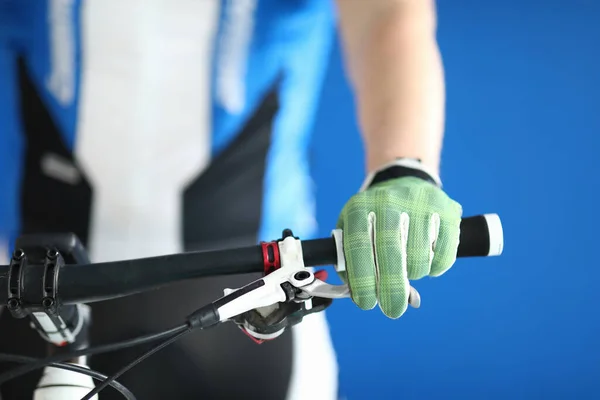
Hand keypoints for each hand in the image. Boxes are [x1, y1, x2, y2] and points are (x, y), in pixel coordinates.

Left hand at [336, 174, 462, 318]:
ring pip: (418, 256)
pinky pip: (444, 253)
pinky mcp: (446, 210)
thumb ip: (352, 267)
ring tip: (408, 271)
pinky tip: (427, 264)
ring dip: (414, 275)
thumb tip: (370, 298)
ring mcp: (419, 203)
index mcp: (359, 208)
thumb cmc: (372, 222)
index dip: (362, 280)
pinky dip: (436, 268)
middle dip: (391, 289)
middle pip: (390, 252)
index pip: (358, 246)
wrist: (403, 184)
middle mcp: (388, 201)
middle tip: (393, 310)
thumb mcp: (352, 234)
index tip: (366, 303)